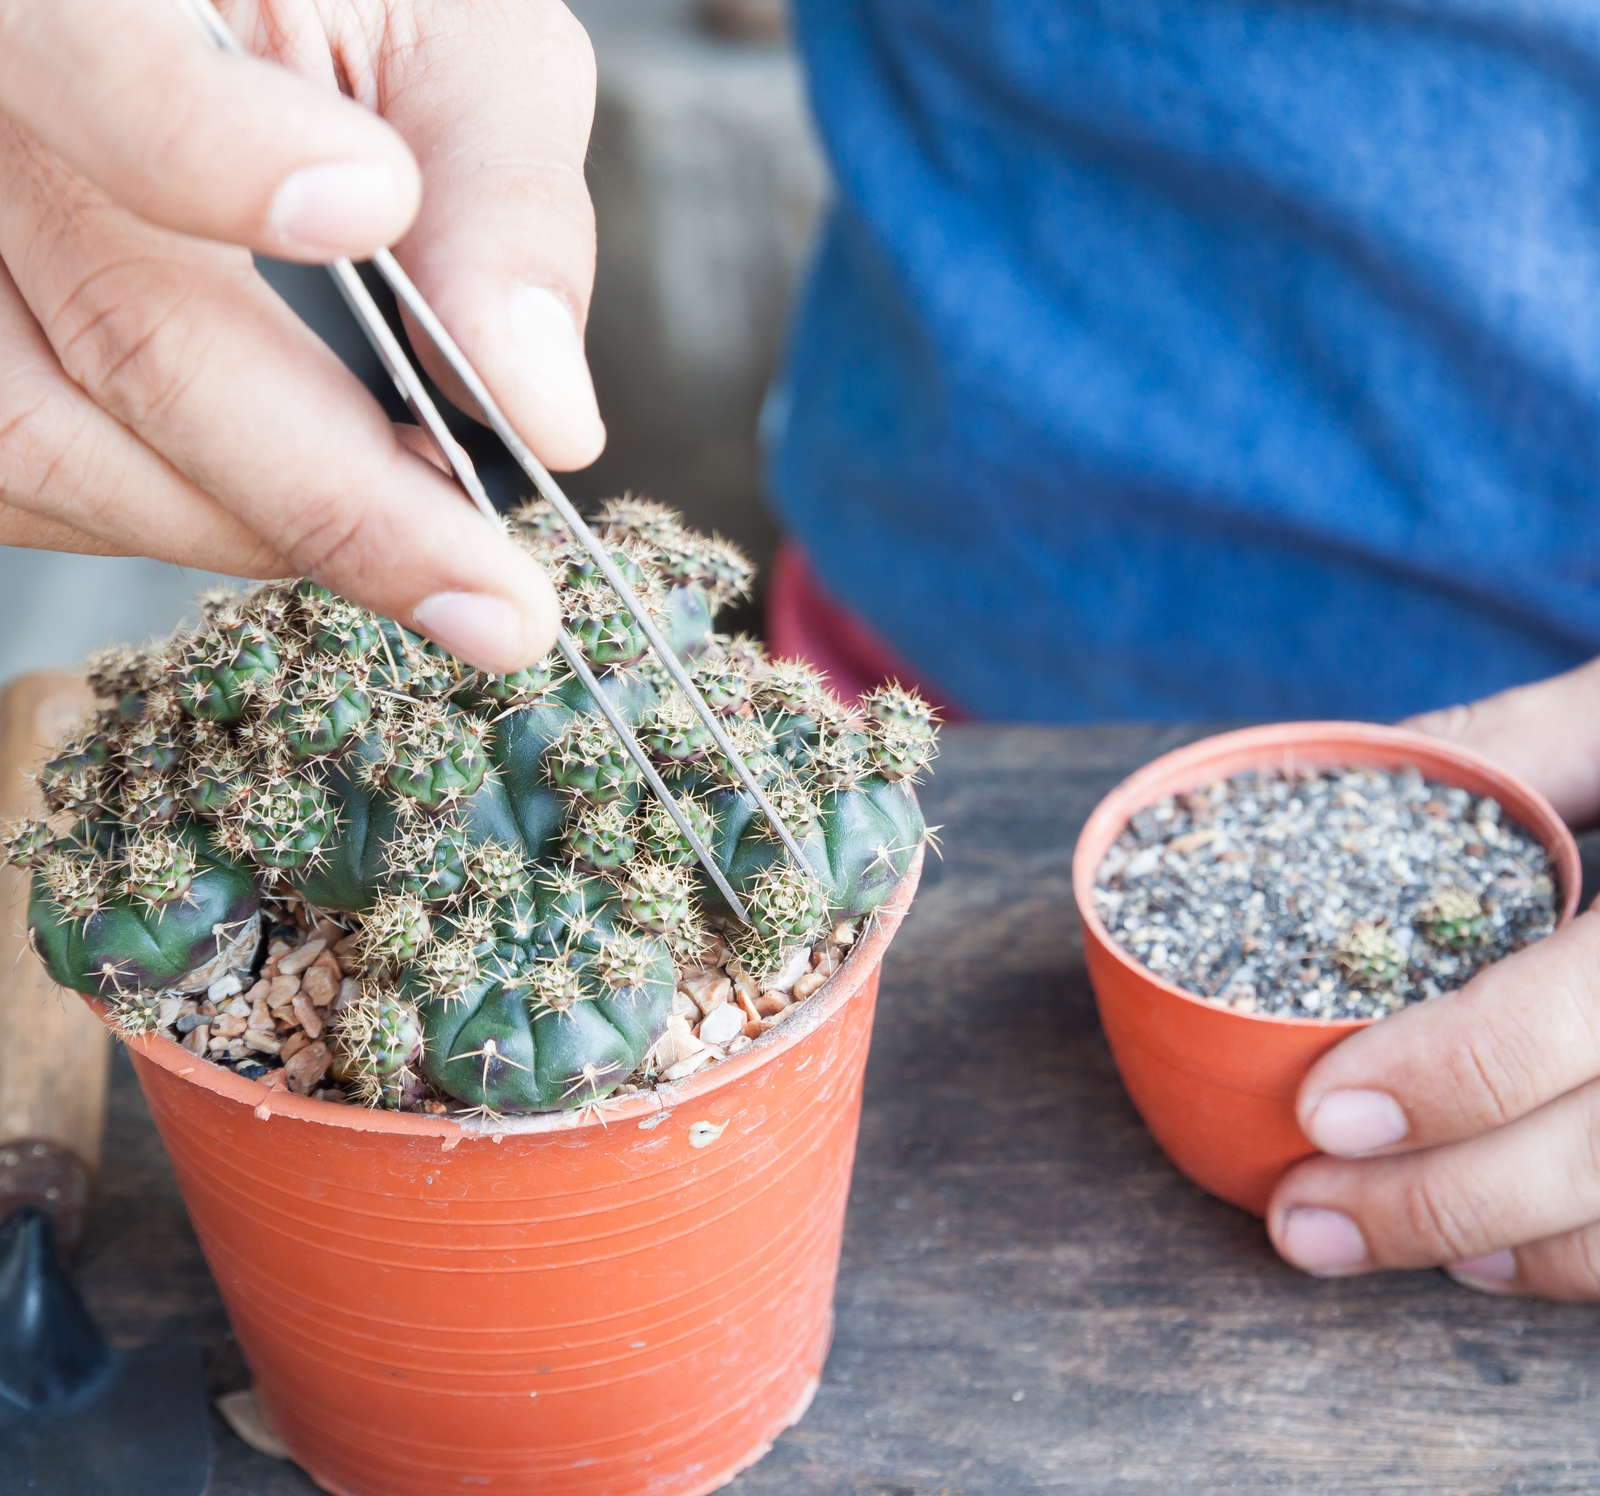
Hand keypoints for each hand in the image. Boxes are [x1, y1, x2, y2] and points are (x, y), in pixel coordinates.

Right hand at [0, 0, 603, 671]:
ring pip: (46, 447)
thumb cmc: (347, 21)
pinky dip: (174, 518)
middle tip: (495, 604)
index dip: (211, 147)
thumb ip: (501, 201)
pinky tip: (280, 506)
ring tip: (408, 542)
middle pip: (114, 326)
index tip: (371, 202)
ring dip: (253, 526)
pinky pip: (20, 482)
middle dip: (335, 496)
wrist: (233, 34)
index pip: (88, 50)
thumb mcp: (452, 45)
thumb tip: (547, 416)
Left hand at [1267, 658, 1599, 1297]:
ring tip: (1361, 1239)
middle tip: (1303, 1222)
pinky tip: (1489, 1256)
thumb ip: (1513, 747)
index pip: (1582, 1013)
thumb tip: (1344, 784)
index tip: (1323, 1109)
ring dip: (1503, 1247)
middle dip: (1442, 1198)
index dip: (1453, 1076)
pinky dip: (1583, 1261)